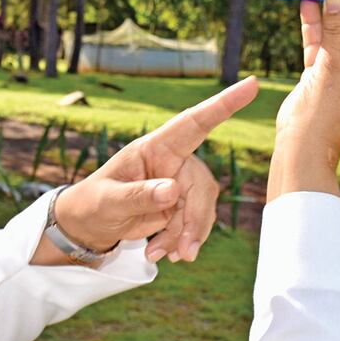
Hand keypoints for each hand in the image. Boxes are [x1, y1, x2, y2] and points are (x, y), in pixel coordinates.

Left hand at [48, 77, 259, 263]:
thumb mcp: (108, 201)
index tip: (251, 85)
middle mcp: (171, 161)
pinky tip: (163, 253)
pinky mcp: (179, 205)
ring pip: (202, 207)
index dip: (223, 104)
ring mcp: (177, 184)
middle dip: (195, 220)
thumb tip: (173, 190)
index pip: (192, 123)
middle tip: (184, 253)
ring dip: (189, 234)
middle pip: (201, 184)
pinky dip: (182, 240)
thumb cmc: (92, 203)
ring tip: (164, 255)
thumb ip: (138, 195)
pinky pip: (194, 223)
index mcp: (153, 148)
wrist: (88, 225)